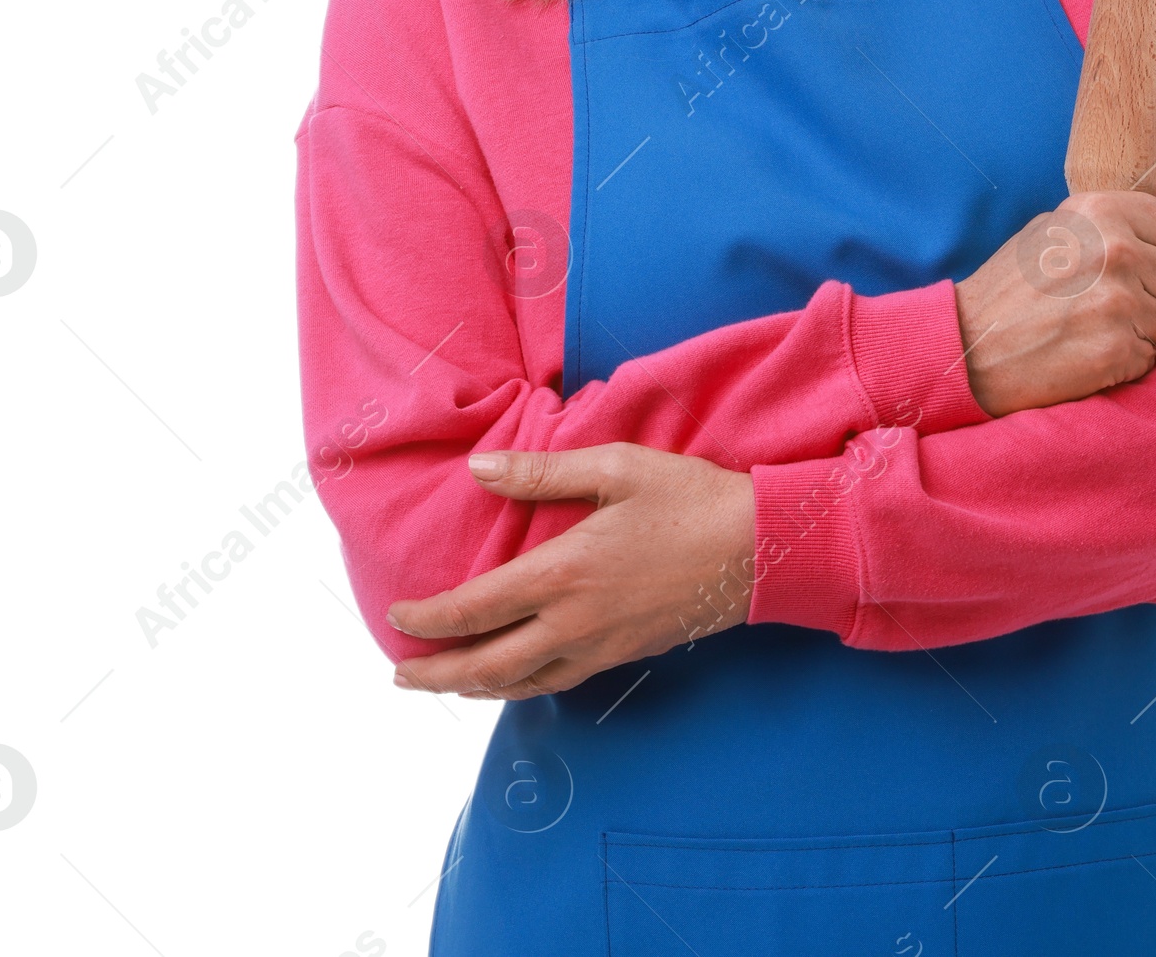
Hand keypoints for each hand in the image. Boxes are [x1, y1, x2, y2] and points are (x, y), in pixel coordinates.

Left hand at [386, 444, 754, 698]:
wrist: (759, 549)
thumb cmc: (689, 498)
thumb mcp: (616, 467)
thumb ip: (542, 473)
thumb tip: (478, 470)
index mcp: (565, 572)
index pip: (475, 608)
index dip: (428, 618)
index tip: (396, 616)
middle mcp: (575, 621)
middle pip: (487, 666)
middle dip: (436, 674)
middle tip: (399, 675)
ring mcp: (602, 645)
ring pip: (522, 684)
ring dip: (474, 688)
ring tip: (444, 684)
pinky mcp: (626, 654)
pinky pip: (558, 682)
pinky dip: (521, 687)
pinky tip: (514, 678)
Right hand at [954, 192, 1155, 417]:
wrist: (968, 346)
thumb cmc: (1007, 290)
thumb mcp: (1049, 230)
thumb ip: (1103, 227)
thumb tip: (1153, 236)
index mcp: (1099, 213)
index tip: (1137, 268)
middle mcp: (1114, 250)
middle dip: (1147, 295)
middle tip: (1100, 305)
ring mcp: (1118, 301)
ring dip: (1135, 330)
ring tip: (1087, 328)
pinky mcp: (1118, 349)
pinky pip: (1148, 355)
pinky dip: (1123, 360)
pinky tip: (1085, 352)